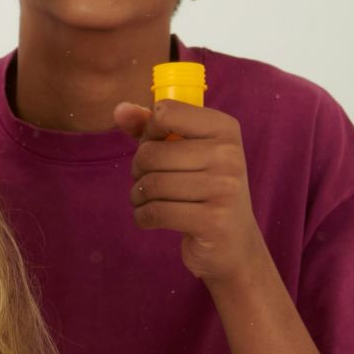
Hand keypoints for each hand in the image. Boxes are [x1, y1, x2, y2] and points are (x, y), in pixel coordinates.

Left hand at [114, 98, 267, 288]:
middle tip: (145, 180)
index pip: (166, 112)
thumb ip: (154, 129)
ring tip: (145, 200)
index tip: (154, 147)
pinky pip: (156, 212)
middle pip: (152, 152)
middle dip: (138, 169)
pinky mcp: (212, 221)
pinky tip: (148, 218)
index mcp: (225, 128)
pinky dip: (142, 217)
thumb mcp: (187, 153)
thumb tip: (119, 110)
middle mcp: (229, 155)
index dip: (148, 132)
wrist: (234, 243)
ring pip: (153, 184)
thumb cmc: (204, 191)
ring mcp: (224, 188)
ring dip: (138, 195)